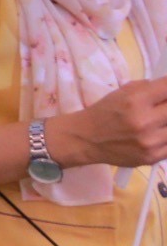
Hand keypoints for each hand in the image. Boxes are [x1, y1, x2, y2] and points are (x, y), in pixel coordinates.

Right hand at [49, 79, 166, 168]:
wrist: (86, 139)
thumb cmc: (105, 112)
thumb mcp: (122, 92)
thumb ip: (148, 88)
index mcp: (135, 100)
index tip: (165, 92)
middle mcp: (144, 121)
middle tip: (160, 108)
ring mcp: (150, 141)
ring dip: (166, 123)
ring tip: (156, 122)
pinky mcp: (152, 157)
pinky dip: (165, 138)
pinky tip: (156, 135)